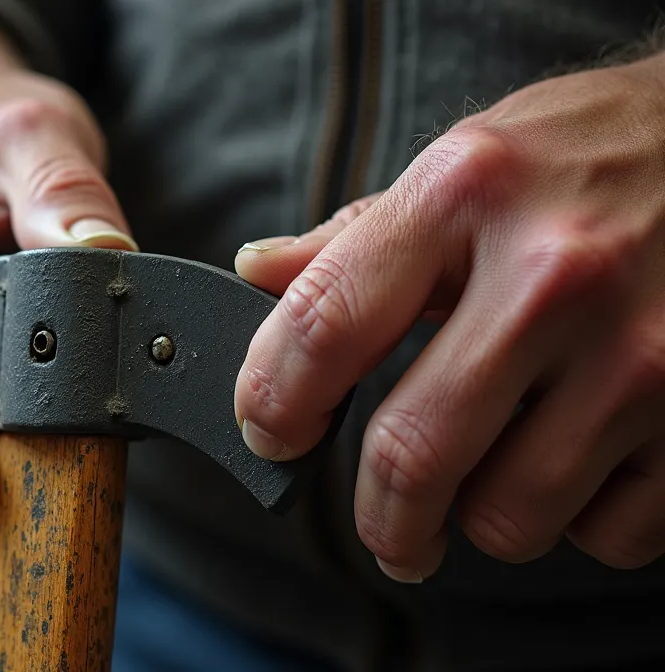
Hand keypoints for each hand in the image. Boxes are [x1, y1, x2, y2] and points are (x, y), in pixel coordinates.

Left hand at [233, 52, 664, 581]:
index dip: (273, 400)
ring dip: (482, 518)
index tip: (271, 434)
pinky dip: (582, 520)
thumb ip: (356, 237)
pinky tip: (586, 460)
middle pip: (414, 454)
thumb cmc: (587, 158)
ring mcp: (642, 352)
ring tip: (498, 471)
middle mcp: (554, 275)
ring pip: (510, 517)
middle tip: (385, 527)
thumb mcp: (466, 162)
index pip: (327, 324)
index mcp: (467, 195)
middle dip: (381, 518)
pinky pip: (608, 533)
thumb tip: (257, 275)